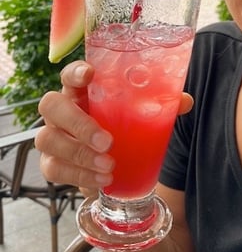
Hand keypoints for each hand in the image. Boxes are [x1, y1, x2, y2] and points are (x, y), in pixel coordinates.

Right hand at [35, 61, 193, 190]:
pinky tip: (102, 180)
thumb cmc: (123, 130)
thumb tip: (184, 101)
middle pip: (50, 105)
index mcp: (82, 92)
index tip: (89, 74)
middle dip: (77, 123)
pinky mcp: (52, 162)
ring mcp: (52, 136)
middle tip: (107, 141)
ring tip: (109, 165)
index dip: (74, 72)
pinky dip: (79, 175)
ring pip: (47, 139)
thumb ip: (161, 106)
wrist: (114, 166)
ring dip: (80, 154)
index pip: (68, 74)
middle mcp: (62, 110)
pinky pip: (53, 168)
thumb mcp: (142, 117)